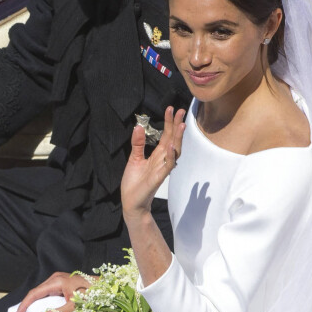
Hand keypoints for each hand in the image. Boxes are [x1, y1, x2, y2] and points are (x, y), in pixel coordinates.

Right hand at [13, 271, 95, 311]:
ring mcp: (59, 279)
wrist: (103, 285)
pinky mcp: (63, 283)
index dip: (24, 304)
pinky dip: (43, 300)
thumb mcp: (74, 305)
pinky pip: (48, 292)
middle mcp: (55, 278)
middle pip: (37, 291)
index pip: (35, 293)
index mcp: (56, 281)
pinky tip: (41, 308)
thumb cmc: (91, 293)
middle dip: (27, 303)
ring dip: (35, 302)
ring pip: (42, 291)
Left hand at [121, 107, 184, 221]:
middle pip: (173, 140)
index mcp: (157, 155)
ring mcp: (161, 168)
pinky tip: (171, 146)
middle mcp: (162, 160)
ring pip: (174, 151)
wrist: (131, 202)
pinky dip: (171, 156)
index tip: (171, 109)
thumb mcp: (134, 159)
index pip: (166, 136)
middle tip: (180, 111)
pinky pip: (167, 166)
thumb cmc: (134, 182)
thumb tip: (138, 126)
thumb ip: (138, 144)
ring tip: (180, 125)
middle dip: (176, 126)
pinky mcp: (158, 178)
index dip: (169, 122)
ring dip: (178, 138)